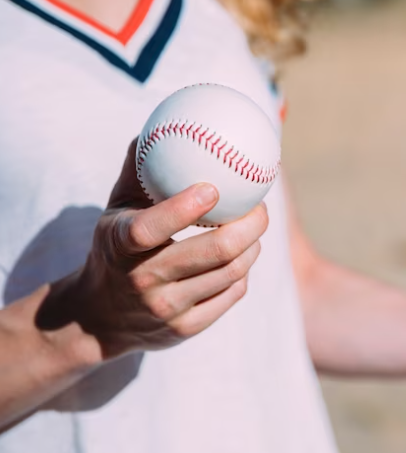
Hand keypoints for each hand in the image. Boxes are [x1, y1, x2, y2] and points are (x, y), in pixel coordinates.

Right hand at [45, 141, 268, 360]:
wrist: (97, 318)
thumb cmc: (116, 247)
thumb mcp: (115, 209)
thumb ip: (138, 170)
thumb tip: (164, 123)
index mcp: (119, 246)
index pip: (149, 230)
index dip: (183, 209)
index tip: (213, 188)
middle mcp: (142, 281)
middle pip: (214, 252)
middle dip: (250, 225)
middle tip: (261, 207)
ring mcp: (166, 309)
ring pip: (232, 272)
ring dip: (253, 246)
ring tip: (255, 227)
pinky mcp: (186, 330)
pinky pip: (233, 293)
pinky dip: (244, 272)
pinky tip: (243, 256)